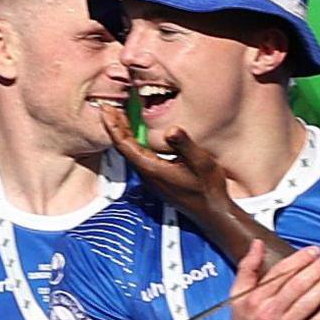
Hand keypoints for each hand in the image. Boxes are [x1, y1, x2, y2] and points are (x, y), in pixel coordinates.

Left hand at [102, 104, 232, 221]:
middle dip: (115, 125)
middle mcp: (147, 174)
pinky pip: (138, 155)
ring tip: (119, 114)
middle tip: (108, 106)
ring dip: (123, 132)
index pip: (125, 145)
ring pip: (130, 151)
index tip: (106, 109)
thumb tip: (171, 129)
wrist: (213, 212)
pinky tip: (137, 132)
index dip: (114, 126)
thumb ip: (185, 146)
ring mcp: (151, 177)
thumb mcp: (201, 163)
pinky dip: (133, 140)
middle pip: (123, 147)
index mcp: (152, 169)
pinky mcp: (157, 178)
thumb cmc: (208, 188)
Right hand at [216, 241, 319, 319]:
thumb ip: (247, 268)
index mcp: (253, 298)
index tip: (313, 251)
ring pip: (307, 304)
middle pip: (296, 286)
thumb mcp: (237, 296)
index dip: (299, 259)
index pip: (279, 273)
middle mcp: (266, 313)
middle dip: (315, 270)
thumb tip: (257, 243)